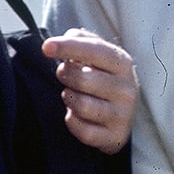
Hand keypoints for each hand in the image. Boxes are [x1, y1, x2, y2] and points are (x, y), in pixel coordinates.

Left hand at [41, 28, 137, 153]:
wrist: (122, 114)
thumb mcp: (98, 54)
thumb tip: (68, 36)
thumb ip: (82, 39)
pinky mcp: (116, 137)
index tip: (46, 47)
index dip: (68, 47)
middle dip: (64, 75)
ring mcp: (123, 114)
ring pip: (80, 105)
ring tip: (72, 95)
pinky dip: (72, 122)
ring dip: (68, 98)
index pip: (94, 50)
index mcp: (123, 63)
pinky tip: (76, 115)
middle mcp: (127, 88)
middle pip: (82, 78)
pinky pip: (83, 131)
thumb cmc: (102, 77)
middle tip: (64, 74)